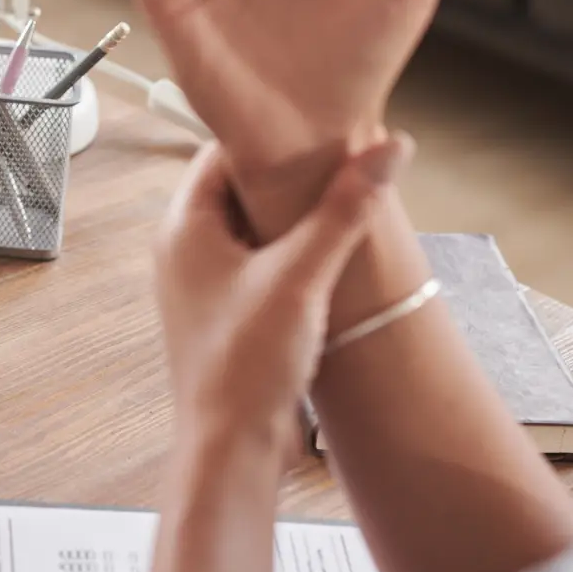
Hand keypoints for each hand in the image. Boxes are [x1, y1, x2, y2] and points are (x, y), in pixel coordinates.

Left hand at [153, 135, 411, 455]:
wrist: (231, 449)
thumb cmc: (244, 365)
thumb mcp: (302, 277)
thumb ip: (345, 210)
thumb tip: (388, 150)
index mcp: (184, 226)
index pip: (221, 151)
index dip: (268, 134)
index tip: (317, 122)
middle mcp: (185, 250)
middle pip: (238, 187)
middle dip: (288, 176)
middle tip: (342, 157)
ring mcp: (203, 284)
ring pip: (252, 228)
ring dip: (294, 217)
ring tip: (346, 200)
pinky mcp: (226, 313)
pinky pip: (260, 263)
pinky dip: (292, 253)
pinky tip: (332, 256)